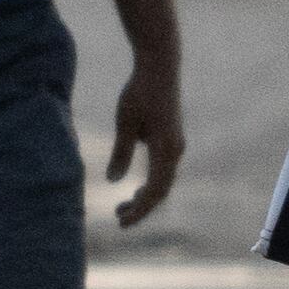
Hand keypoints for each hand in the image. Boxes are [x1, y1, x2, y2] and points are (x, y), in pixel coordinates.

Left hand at [109, 58, 183, 225]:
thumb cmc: (140, 92)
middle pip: (161, 191)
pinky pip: (164, 170)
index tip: (122, 221)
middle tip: (118, 218)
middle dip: (141, 207)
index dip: (139, 209)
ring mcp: (176, 146)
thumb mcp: (125, 122)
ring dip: (145, 196)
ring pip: (163, 181)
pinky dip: (151, 183)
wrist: (161, 67)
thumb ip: (121, 153)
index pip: (153, 190)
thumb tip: (112, 181)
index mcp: (165, 149)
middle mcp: (175, 151)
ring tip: (123, 205)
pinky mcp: (172, 140)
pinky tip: (136, 186)